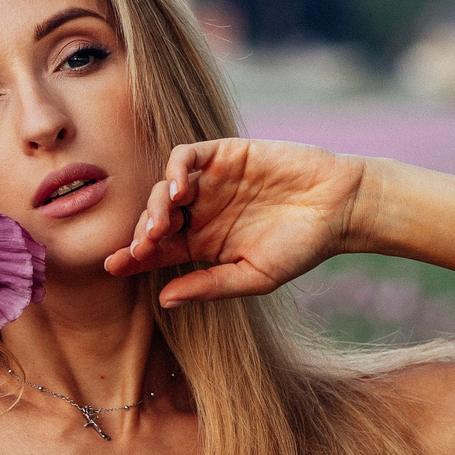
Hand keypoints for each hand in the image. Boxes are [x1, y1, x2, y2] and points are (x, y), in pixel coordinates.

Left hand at [104, 137, 368, 303]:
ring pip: (164, 189)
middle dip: (142, 234)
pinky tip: (179, 191)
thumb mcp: (253, 276)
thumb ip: (209, 285)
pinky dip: (175, 171)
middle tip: (142, 246)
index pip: (156, 251)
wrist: (341, 207)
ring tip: (160, 225)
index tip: (113, 266)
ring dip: (155, 206)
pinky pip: (186, 156)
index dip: (132, 257)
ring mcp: (210, 182)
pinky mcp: (225, 154)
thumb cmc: (302, 248)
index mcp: (201, 244)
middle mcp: (200, 212)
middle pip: (154, 219)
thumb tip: (163, 300)